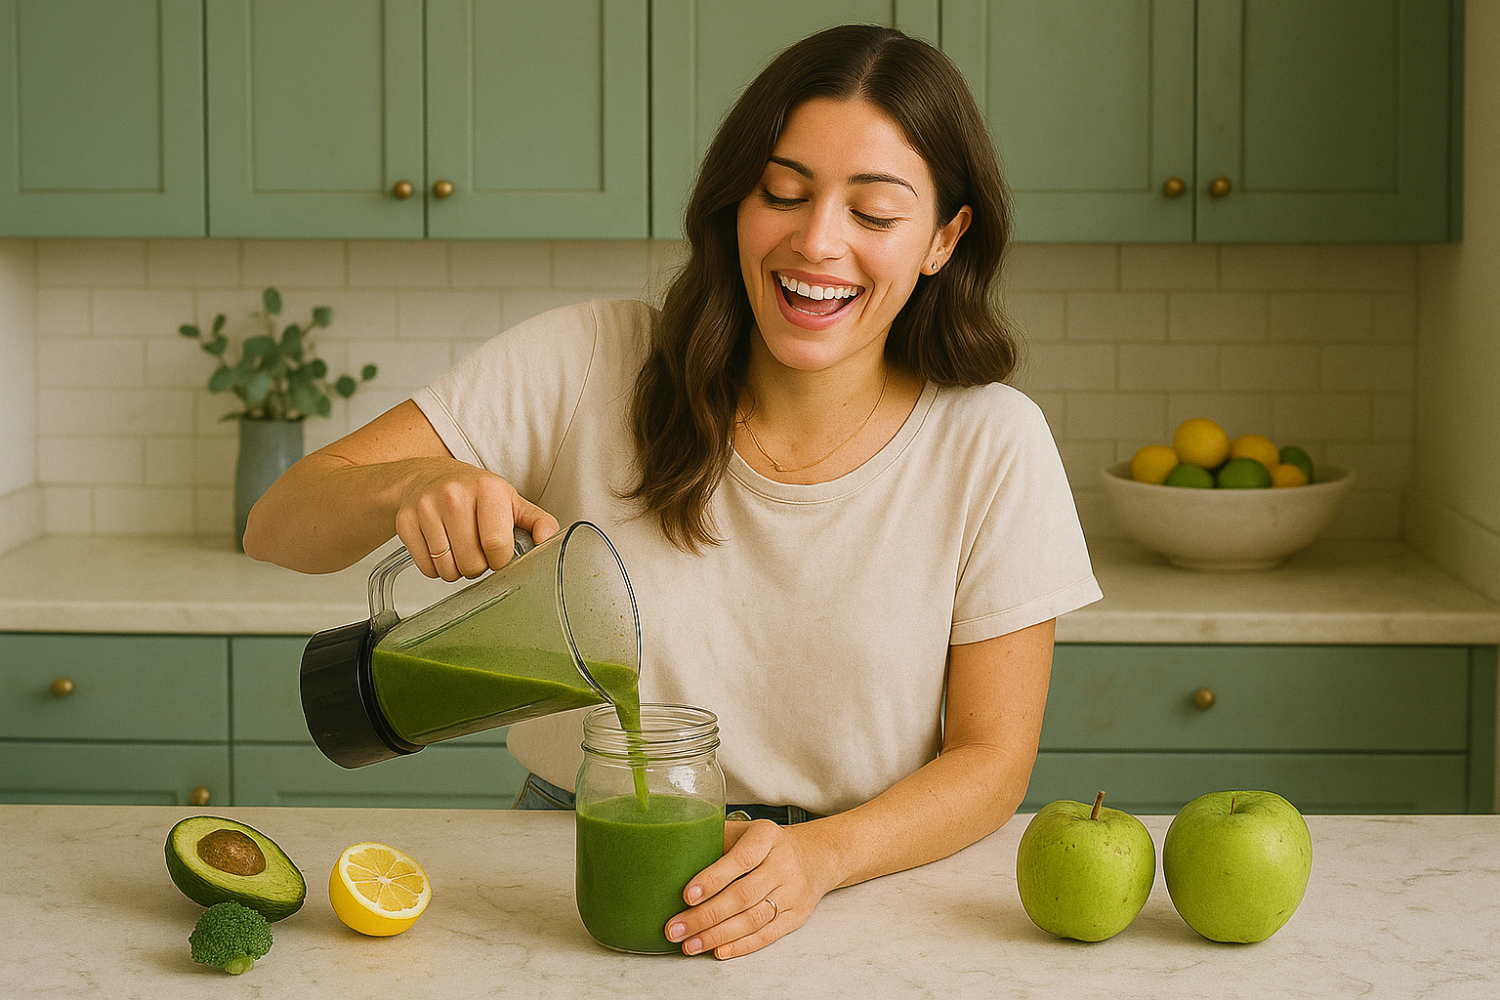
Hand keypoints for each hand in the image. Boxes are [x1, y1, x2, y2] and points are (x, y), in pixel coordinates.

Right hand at [393, 458, 559, 580]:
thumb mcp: (510, 501)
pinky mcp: (405, 522)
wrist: (426, 476)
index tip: (498, 554)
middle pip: (471, 562)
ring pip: (447, 570)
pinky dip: (435, 569)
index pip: (497, 546)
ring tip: (460, 550)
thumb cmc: (474, 492)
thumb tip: (549, 540)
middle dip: (478, 567)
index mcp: (488, 489)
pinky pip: (426, 568)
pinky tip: (441, 550)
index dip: (500, 560)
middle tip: (477, 551)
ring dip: (457, 570)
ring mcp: (426, 508)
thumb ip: (537, 521)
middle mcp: (454, 495)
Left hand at [665, 819, 835, 958]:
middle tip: (676, 928)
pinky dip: (740, 946)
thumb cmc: (765, 844)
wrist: (813, 856)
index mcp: (767, 837)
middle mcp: (784, 864)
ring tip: (690, 944)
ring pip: (753, 919)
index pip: (741, 859)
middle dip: (705, 916)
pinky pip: (767, 935)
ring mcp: (793, 892)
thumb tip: (671, 854)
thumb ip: (714, 838)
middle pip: (743, 896)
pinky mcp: (797, 916)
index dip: (713, 879)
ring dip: (718, 935)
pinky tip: (718, 950)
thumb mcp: (744, 830)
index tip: (687, 895)